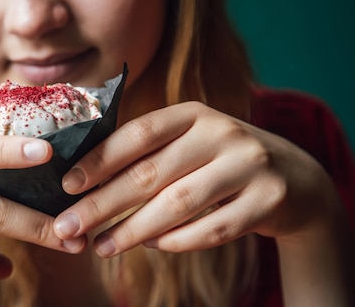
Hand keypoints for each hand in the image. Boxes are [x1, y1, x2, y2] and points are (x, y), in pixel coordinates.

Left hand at [53, 101, 338, 256]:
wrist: (295, 178)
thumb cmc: (220, 159)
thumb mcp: (189, 141)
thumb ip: (148, 151)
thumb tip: (84, 178)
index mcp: (193, 113)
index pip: (138, 133)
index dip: (99, 159)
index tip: (67, 184)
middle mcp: (222, 133)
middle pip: (150, 173)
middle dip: (102, 203)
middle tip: (68, 226)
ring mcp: (248, 165)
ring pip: (178, 204)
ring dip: (133, 230)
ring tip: (101, 246)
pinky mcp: (268, 200)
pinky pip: (212, 229)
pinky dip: (176, 241)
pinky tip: (151, 246)